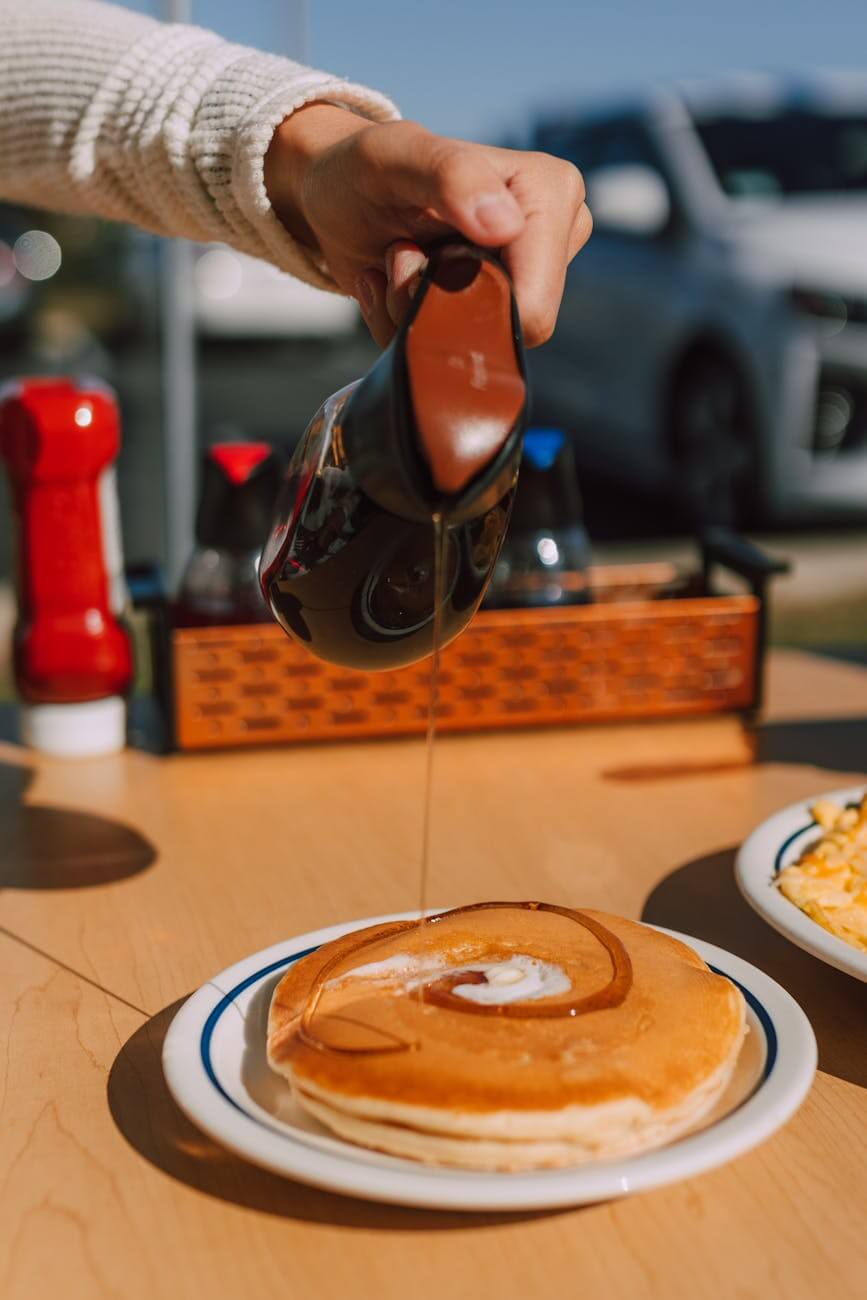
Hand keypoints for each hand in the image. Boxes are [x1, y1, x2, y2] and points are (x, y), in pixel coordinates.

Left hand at [264, 106, 590, 347]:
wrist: (335, 195)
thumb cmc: (364, 166)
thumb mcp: (395, 156)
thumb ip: (450, 176)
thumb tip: (507, 226)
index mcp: (552, 192)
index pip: (533, 304)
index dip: (463, 302)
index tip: (410, 253)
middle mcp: (554, 235)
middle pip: (508, 330)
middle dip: (440, 308)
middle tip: (399, 257)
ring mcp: (530, 274)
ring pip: (481, 345)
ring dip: (419, 315)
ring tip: (397, 264)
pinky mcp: (500, 301)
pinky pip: (460, 351)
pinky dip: (413, 326)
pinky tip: (396, 285)